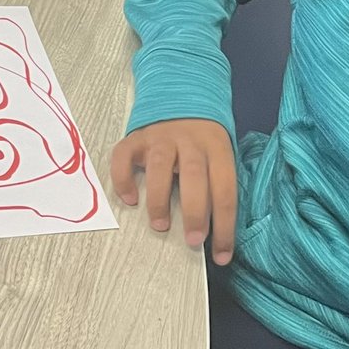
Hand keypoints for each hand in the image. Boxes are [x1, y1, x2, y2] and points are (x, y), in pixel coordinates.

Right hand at [111, 119, 236, 264]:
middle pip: (195, 176)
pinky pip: (124, 156)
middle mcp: (190, 140)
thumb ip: (215, 182)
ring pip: (160, 166)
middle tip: (194, 240)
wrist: (179, 92)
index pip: (225, 189)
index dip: (225, 225)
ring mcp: (161, 137)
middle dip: (195, 212)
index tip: (221, 256)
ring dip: (160, 198)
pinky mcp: (136, 137)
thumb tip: (214, 231)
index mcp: (217, 147)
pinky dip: (123, 179)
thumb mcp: (219, 152)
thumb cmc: (202, 137)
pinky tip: (129, 199)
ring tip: (160, 225)